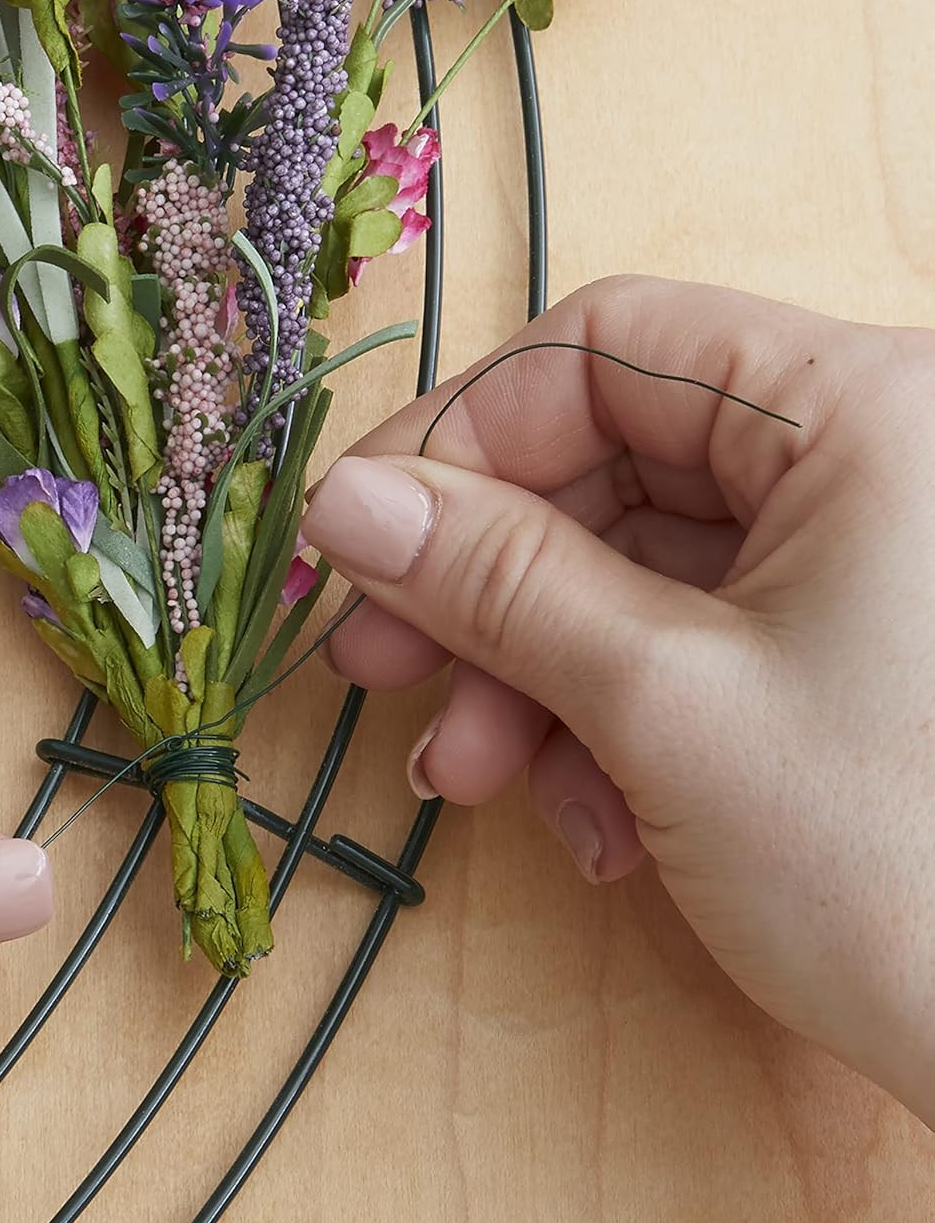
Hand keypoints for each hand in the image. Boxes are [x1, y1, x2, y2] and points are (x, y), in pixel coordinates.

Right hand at [300, 276, 934, 1124]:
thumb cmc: (905, 873)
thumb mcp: (663, 702)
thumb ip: (493, 579)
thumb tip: (344, 500)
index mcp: (865, 409)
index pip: (607, 349)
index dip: (460, 434)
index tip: (358, 533)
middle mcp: (874, 461)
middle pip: (609, 468)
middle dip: (483, 584)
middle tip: (378, 664)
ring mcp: (864, 565)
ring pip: (634, 572)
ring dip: (531, 675)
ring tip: (475, 779)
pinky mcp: (848, 655)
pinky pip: (687, 645)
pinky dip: (610, 722)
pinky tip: (594, 824)